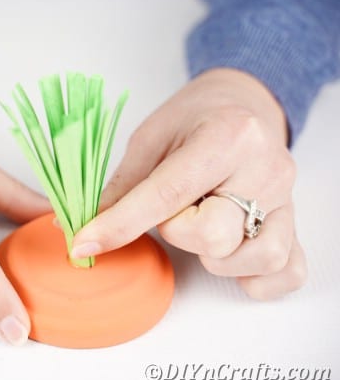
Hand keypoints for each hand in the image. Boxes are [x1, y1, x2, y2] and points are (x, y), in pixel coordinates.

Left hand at [71, 68, 306, 299]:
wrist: (243, 103)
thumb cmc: (194, 119)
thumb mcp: (150, 139)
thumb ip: (124, 186)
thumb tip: (84, 228)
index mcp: (227, 137)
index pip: (167, 196)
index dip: (120, 225)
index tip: (85, 244)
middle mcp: (267, 169)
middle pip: (214, 236)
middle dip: (179, 233)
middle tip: (177, 209)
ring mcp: (287, 199)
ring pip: (254, 259)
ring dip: (215, 256)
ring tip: (205, 223)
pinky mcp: (294, 223)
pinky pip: (287, 272)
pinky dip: (254, 276)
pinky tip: (232, 254)